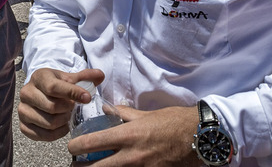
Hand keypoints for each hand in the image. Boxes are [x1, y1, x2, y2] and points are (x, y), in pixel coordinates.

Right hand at [19, 68, 103, 141]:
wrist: (40, 92)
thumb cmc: (56, 84)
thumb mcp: (69, 78)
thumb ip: (85, 77)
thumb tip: (100, 75)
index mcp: (38, 77)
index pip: (54, 87)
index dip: (73, 93)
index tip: (87, 98)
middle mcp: (26, 93)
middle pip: (52, 107)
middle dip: (68, 109)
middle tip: (74, 107)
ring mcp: (23, 110)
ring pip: (49, 123)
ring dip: (64, 121)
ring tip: (67, 115)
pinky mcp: (23, 125)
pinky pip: (44, 135)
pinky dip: (58, 133)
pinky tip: (62, 125)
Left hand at [66, 106, 200, 166]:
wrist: (200, 138)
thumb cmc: (174, 123)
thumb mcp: (146, 115)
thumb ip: (124, 114)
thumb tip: (107, 110)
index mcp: (127, 136)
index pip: (92, 143)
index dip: (75, 146)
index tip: (71, 146)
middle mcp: (131, 157)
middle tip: (75, 164)